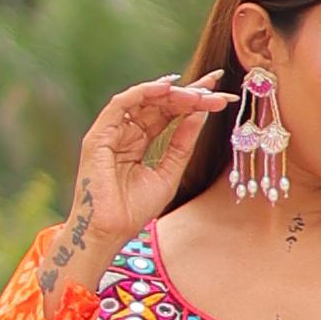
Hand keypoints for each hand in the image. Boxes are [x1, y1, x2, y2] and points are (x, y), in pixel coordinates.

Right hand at [37, 75, 232, 310]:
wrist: (111, 231)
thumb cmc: (135, 209)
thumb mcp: (169, 172)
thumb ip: (182, 143)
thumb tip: (200, 115)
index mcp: (139, 141)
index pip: (168, 113)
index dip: (193, 101)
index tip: (221, 93)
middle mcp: (125, 132)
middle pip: (159, 103)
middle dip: (188, 94)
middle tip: (216, 89)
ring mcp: (111, 131)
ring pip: (143, 100)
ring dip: (172, 93)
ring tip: (197, 93)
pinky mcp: (99, 134)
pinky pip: (121, 104)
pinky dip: (144, 92)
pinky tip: (167, 89)